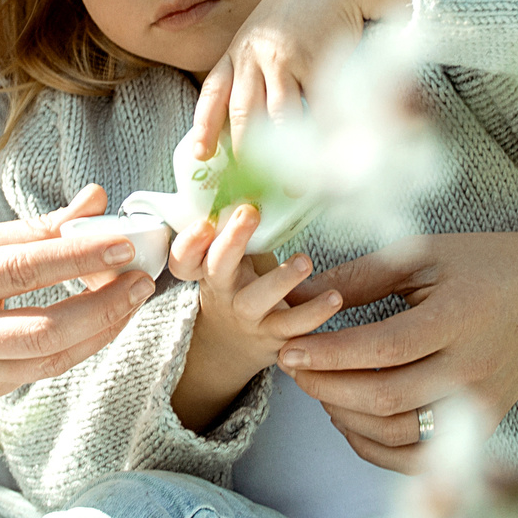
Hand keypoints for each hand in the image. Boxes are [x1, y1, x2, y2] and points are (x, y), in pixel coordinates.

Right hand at [0, 187, 156, 400]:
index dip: (78, 257)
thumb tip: (92, 202)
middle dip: (103, 307)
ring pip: (50, 361)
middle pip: (45, 331)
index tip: (122, 243)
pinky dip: (73, 347)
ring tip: (130, 299)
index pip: (24, 271)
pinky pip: (37, 372)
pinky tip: (97, 322)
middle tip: (141, 280)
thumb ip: (26, 229)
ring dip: (100, 330)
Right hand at [173, 204, 340, 430]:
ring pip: (256, 301)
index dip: (189, 242)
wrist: (236, 342)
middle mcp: (223, 291)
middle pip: (217, 268)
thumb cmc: (240, 284)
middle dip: (232, 241)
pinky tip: (333, 298)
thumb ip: (242, 229)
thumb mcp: (233, 258)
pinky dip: (314, 312)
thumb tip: (270, 176)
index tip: (205, 222)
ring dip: (280, 280)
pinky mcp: (274, 335)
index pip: (185, 257)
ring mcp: (247, 316)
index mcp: (207, 269)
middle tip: (249, 213)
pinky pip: (293, 326)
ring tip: (303, 261)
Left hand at [181, 0, 408, 168]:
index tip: (200, 154)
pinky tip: (324, 156)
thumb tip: (251, 116)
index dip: (205, 126)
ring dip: (285, 156)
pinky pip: (315, 108)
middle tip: (250, 188)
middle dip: (245, 154)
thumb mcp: (264, 33)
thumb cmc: (300, 10)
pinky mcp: (315, 61)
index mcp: (237, 50)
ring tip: (294, 186)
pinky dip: (319, 136)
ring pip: (277, 117)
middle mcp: (254, 55)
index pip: (214, 93)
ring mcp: (284, 59)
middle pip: (243, 113)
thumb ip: (254, 66)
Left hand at [270, 230, 517, 473]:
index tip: (289, 349)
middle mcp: (474, 370)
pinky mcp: (484, 428)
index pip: (384, 348)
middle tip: (292, 367)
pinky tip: (350, 420)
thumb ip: (361, 277)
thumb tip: (298, 298)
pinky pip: (422, 458)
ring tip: (318, 388)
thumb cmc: (484, 266)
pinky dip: (377, 450)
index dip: (329, 354)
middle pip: (387, 398)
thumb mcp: (425, 254)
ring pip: (400, 435)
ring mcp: (482, 406)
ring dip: (346, 418)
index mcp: (460, 318)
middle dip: (327, 387)